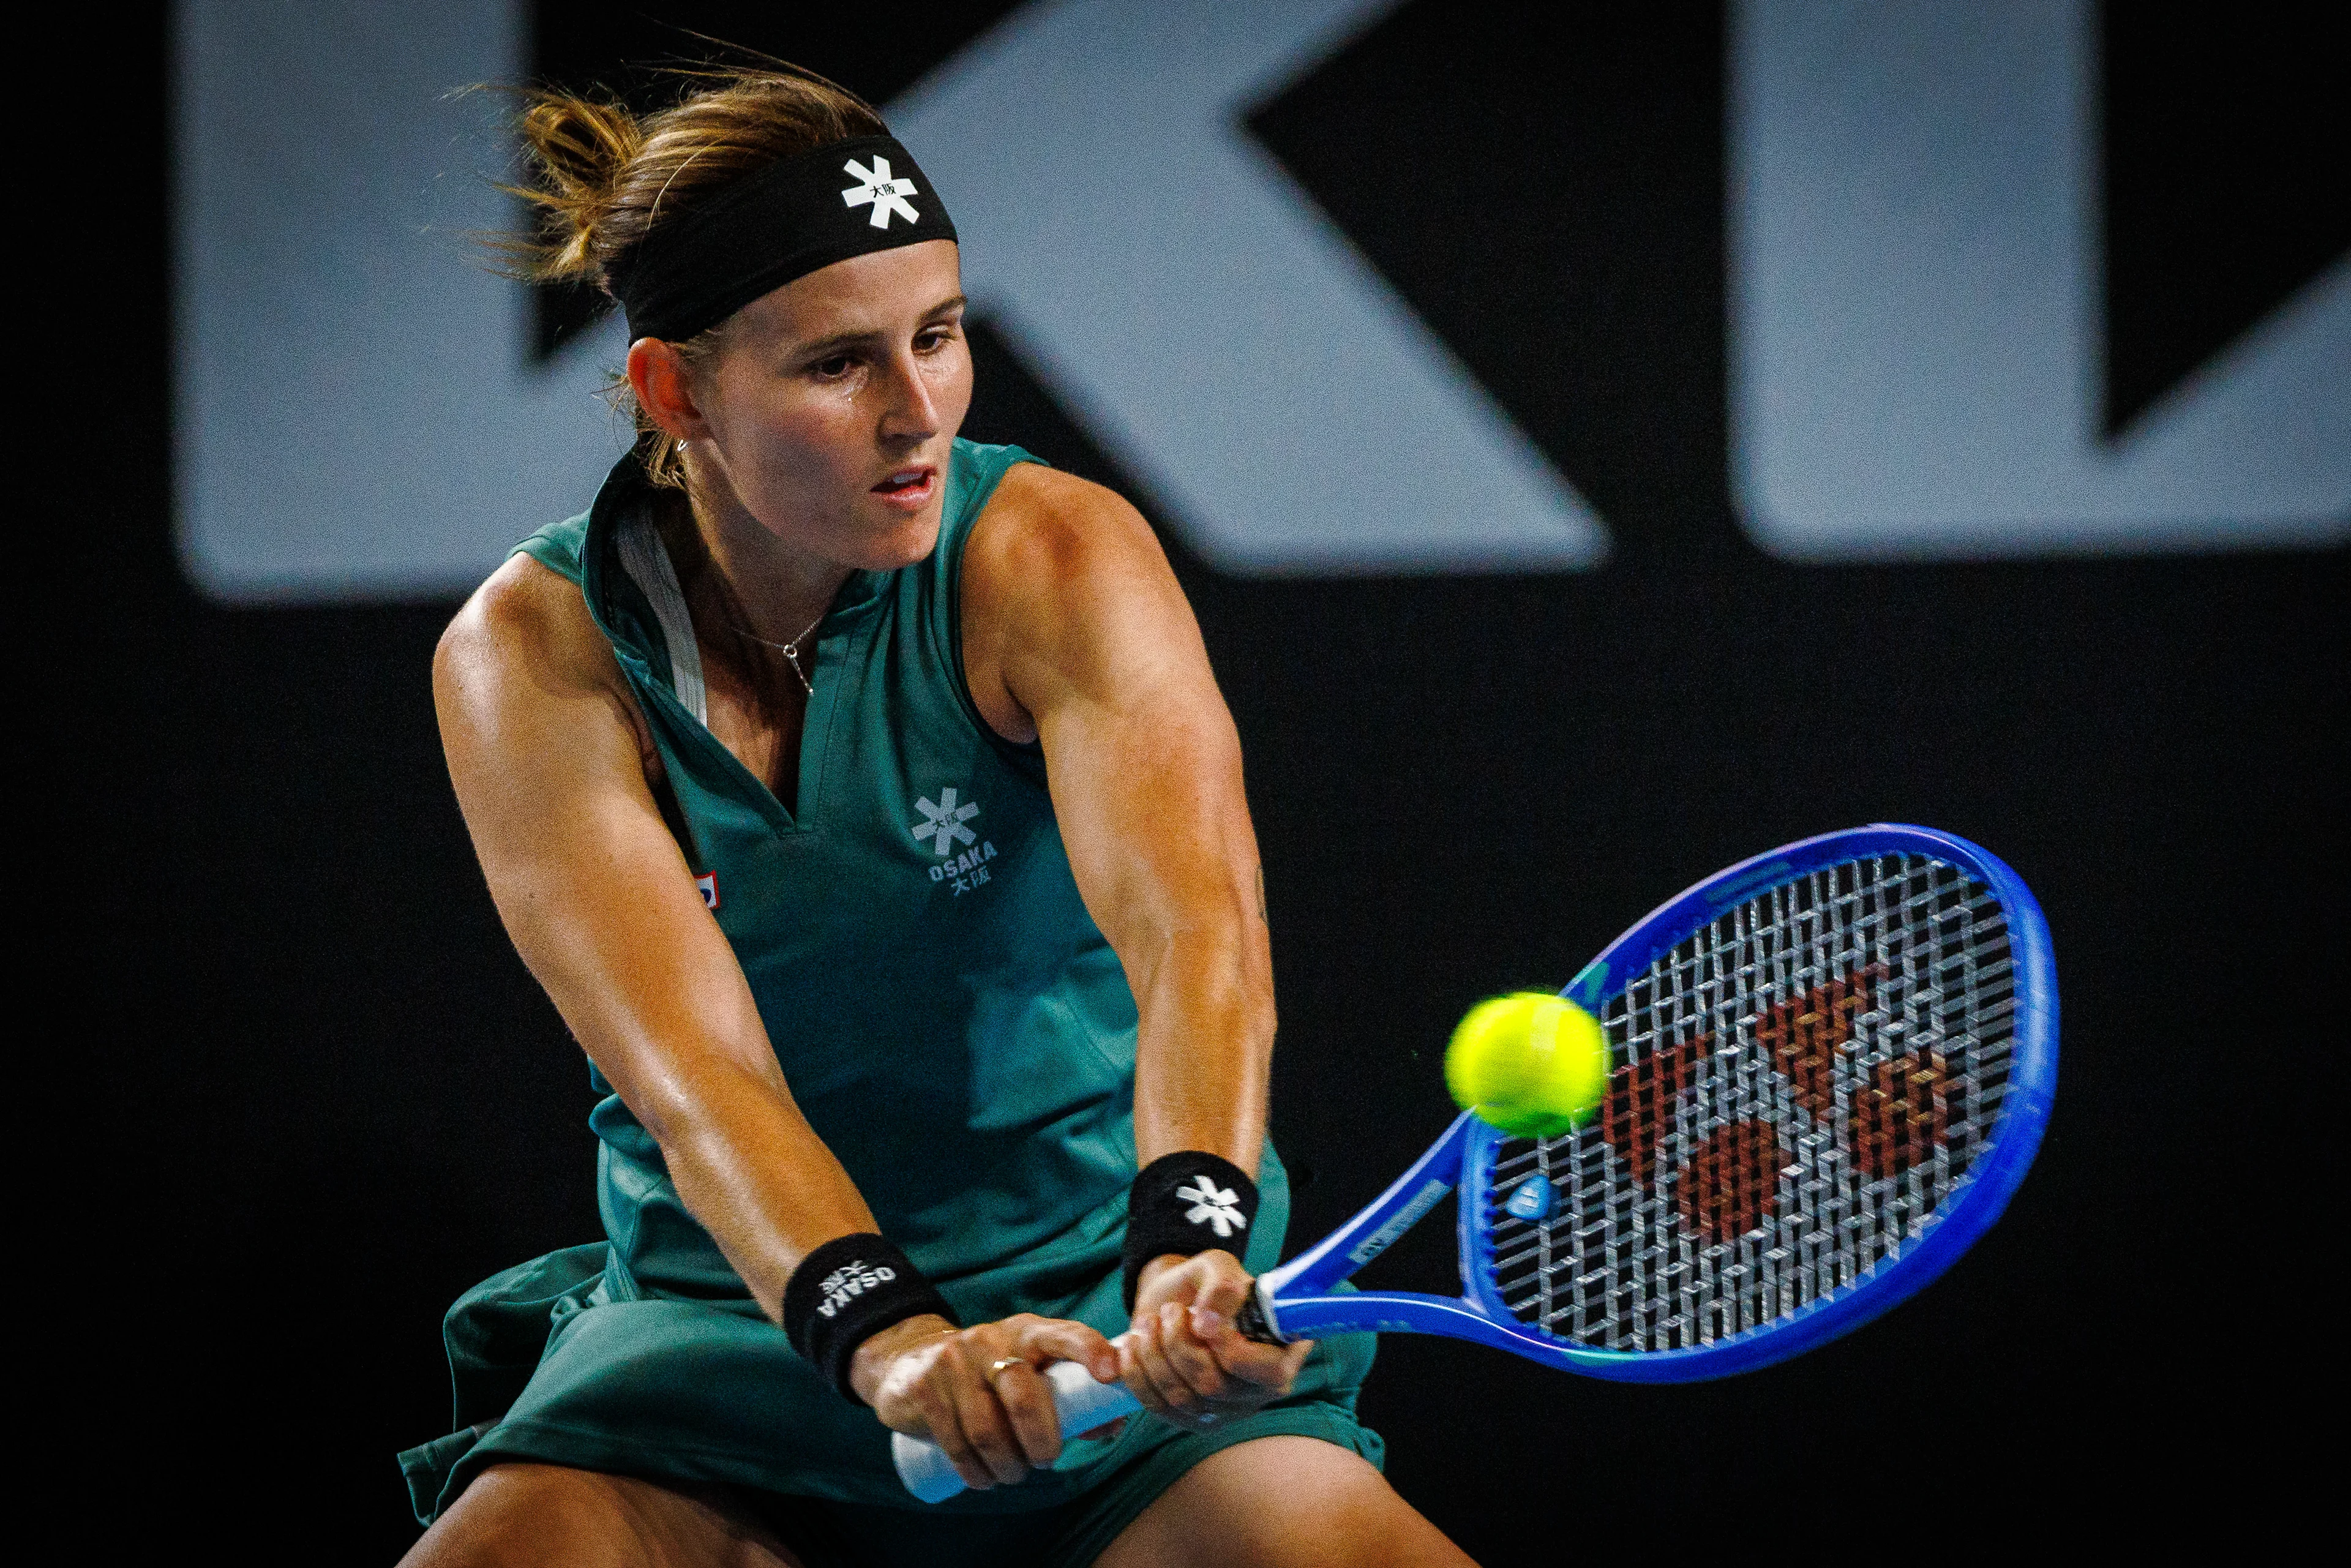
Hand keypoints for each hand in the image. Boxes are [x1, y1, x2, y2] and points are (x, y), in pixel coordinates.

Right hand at [850, 1312, 1122, 1491]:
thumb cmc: (990, 1374)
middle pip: (1024, 1396)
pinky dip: (975, 1472)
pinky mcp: (925, 1388)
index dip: (1089, 1350)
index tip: (1110, 1374)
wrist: (912, 1359)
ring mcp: (954, 1362)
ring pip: (988, 1430)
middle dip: (1042, 1442)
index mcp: (1026, 1333)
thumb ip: (1071, 1399)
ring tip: (1013, 1474)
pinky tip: (984, 1479)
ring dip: (1007, 1466)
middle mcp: (990, 1340)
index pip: (1062, 1334)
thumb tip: (1112, 1425)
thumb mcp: (1029, 1372)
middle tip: (1047, 1462)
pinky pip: (956, 1443)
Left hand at [1115, 1252, 1311, 1433]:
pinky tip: (1130, 1348)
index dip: (1233, 1351)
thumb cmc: (1207, 1285)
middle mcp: (1260, 1390)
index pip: (1270, 1374)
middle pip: (1217, 1388)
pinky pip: (1160, 1409)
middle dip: (1181, 1346)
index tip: (1203, 1321)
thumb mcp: (1217, 1268)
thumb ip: (1221, 1285)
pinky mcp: (1193, 1420)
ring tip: (1148, 1322)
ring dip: (1155, 1356)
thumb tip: (1207, 1322)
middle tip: (1169, 1311)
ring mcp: (1227, 1410)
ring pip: (1185, 1400)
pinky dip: (1138, 1377)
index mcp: (1283, 1353)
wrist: (1176, 1301)